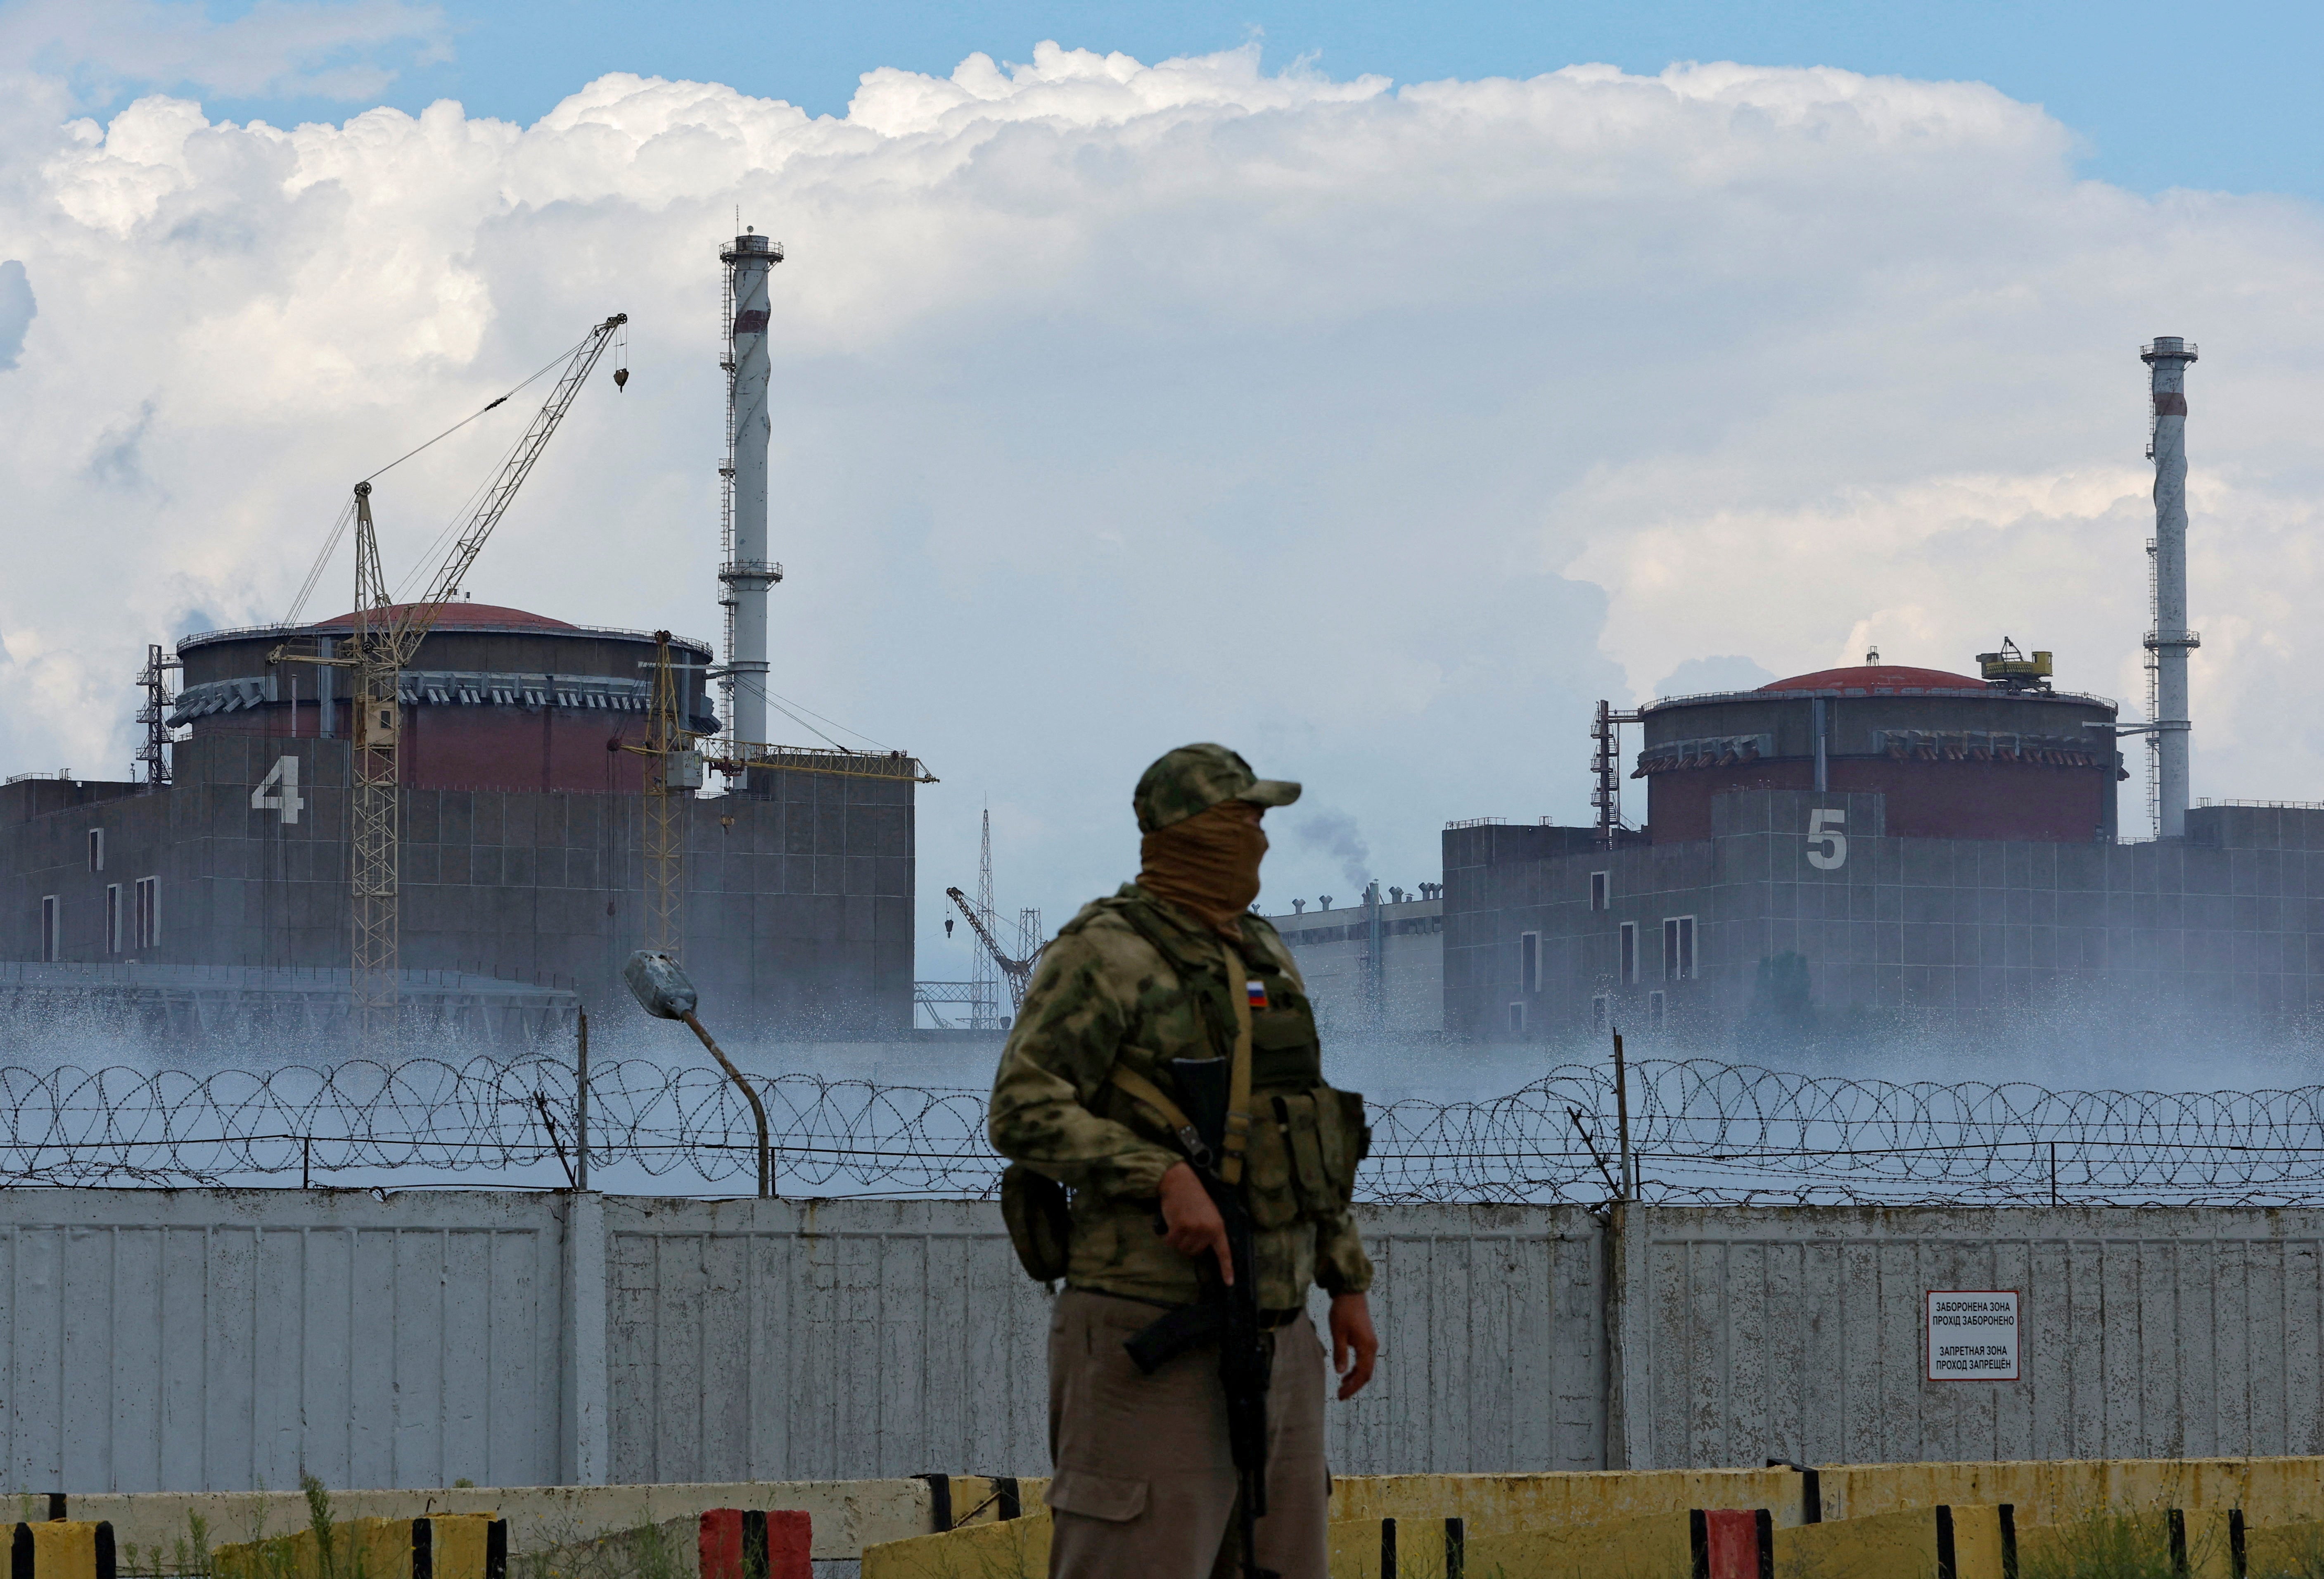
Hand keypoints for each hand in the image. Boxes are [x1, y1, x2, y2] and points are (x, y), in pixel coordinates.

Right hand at [1158, 1162, 1232, 1283]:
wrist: (1180, 1181)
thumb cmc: (1195, 1197)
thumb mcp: (1209, 1213)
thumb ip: (1209, 1231)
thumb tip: (1201, 1249)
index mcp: (1218, 1227)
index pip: (1224, 1252)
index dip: (1227, 1269)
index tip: (1229, 1283)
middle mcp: (1207, 1230)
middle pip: (1195, 1252)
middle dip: (1188, 1243)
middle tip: (1187, 1227)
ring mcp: (1193, 1229)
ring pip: (1182, 1248)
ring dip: (1177, 1240)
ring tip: (1179, 1223)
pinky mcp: (1179, 1227)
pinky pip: (1171, 1242)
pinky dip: (1167, 1236)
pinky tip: (1170, 1225)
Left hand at [1328, 1293, 1376, 1399]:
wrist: (1351, 1293)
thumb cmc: (1343, 1311)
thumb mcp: (1338, 1333)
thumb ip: (1340, 1353)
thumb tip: (1340, 1373)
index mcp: (1366, 1347)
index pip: (1361, 1374)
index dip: (1352, 1387)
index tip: (1340, 1396)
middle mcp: (1372, 1347)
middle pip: (1366, 1374)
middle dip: (1354, 1386)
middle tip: (1340, 1395)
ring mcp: (1371, 1343)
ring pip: (1366, 1368)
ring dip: (1355, 1379)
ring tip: (1342, 1386)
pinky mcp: (1367, 1339)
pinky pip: (1365, 1360)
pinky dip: (1356, 1369)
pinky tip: (1346, 1372)